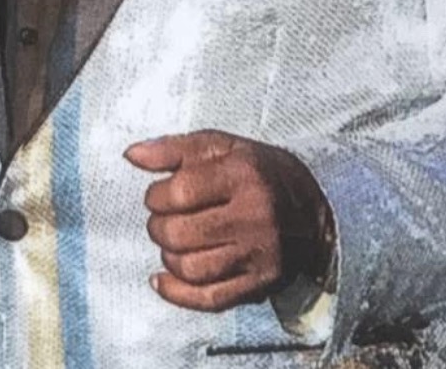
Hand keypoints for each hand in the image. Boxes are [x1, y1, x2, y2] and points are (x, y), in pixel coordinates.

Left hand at [124, 129, 331, 311]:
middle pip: (180, 234)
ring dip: (168, 256)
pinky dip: (176, 293)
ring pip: (190, 268)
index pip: (180, 192)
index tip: (158, 194)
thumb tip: (131, 155)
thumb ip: (173, 148)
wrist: (314, 212)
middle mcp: (254, 216)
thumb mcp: (221, 146)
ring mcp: (259, 255)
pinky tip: (162, 279)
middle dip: (158, 226)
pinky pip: (208, 299)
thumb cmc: (259, 172)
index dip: (156, 195)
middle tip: (163, 218)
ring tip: (172, 241)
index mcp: (243, 175)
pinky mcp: (260, 285)